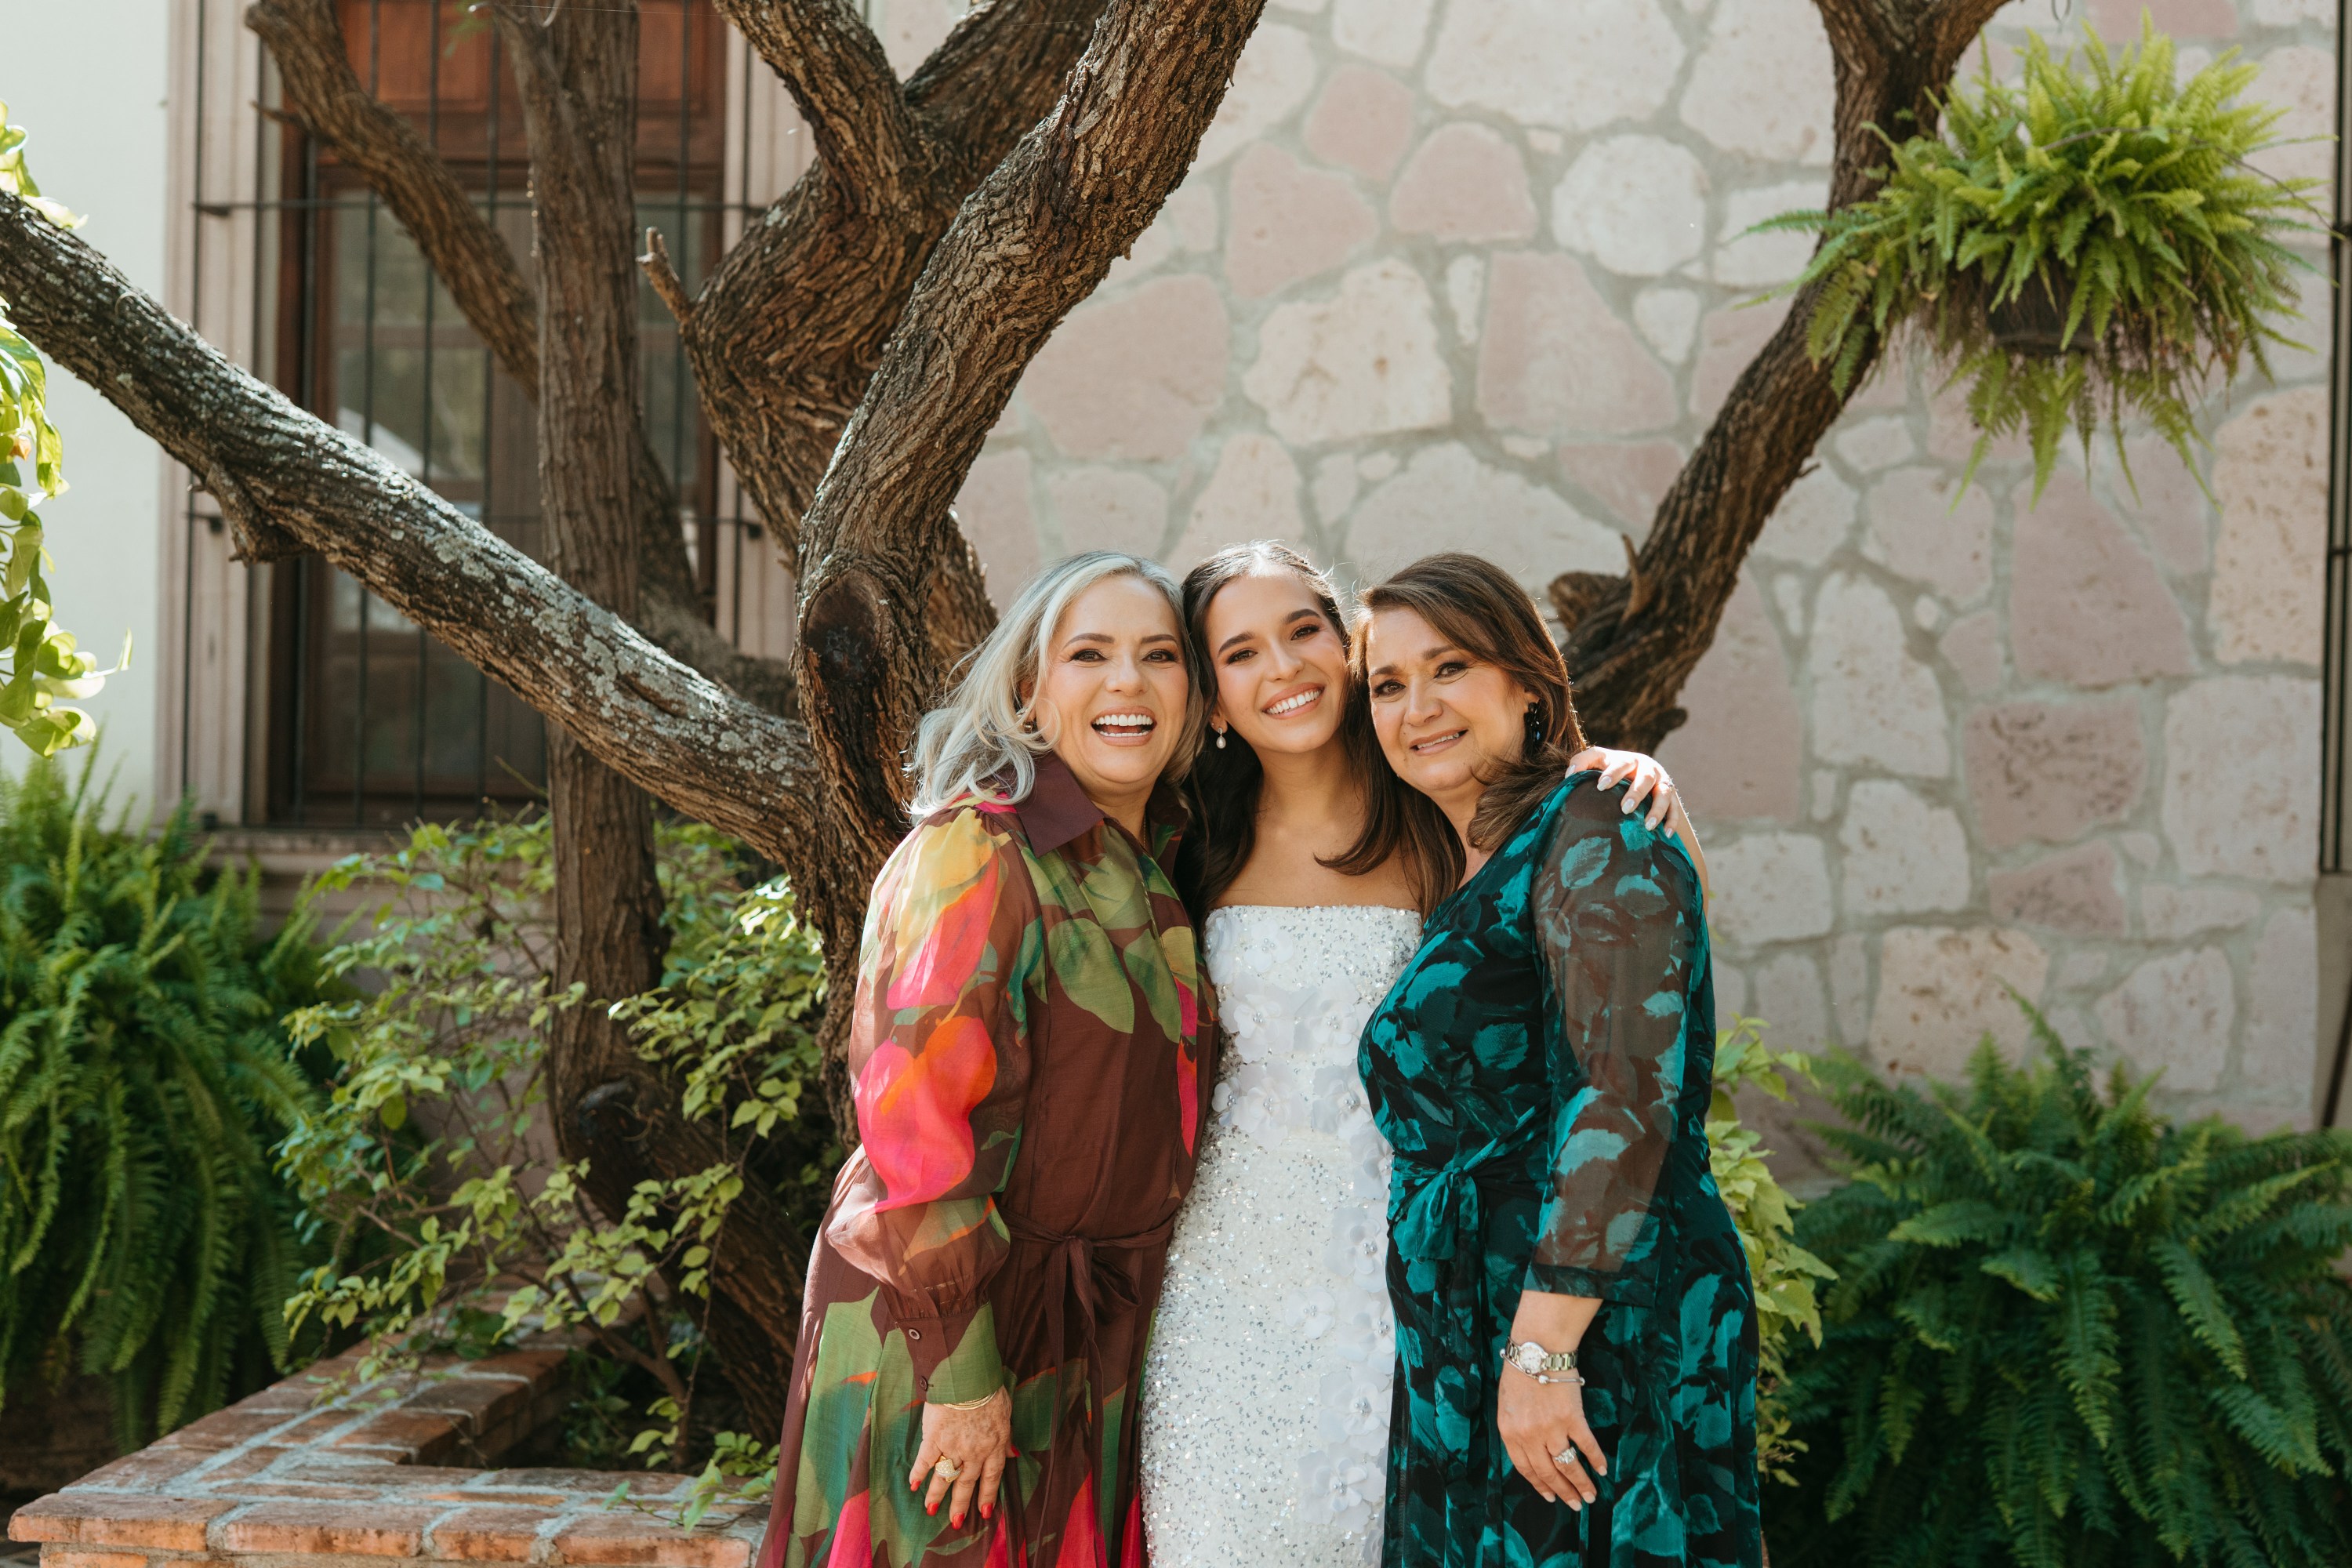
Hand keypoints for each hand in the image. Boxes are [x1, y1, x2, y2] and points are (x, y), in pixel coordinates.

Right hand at [908, 1388, 1011, 1529]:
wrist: (969, 1378)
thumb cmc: (989, 1390)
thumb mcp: (1006, 1413)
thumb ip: (1006, 1437)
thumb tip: (1013, 1454)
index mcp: (994, 1445)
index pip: (991, 1477)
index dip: (987, 1495)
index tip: (983, 1512)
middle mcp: (974, 1452)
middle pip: (967, 1483)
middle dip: (961, 1504)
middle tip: (955, 1522)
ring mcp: (953, 1446)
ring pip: (945, 1477)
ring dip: (937, 1495)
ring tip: (931, 1511)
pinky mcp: (934, 1438)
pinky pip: (925, 1460)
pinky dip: (918, 1473)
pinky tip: (913, 1486)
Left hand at [1497, 1365, 1606, 1509]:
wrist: (1537, 1348)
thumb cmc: (1520, 1372)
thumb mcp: (1506, 1404)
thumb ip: (1515, 1429)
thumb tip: (1527, 1450)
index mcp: (1510, 1432)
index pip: (1525, 1468)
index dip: (1539, 1485)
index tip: (1550, 1497)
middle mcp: (1529, 1435)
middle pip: (1548, 1472)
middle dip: (1563, 1492)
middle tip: (1576, 1505)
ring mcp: (1551, 1428)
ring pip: (1568, 1465)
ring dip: (1581, 1484)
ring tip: (1591, 1496)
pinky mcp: (1572, 1418)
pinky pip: (1586, 1445)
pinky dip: (1596, 1459)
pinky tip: (1603, 1469)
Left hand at [1567, 747, 1675, 830]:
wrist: (1640, 774)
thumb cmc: (1612, 771)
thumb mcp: (1598, 762)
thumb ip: (1582, 763)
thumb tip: (1568, 776)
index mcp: (1628, 760)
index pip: (1620, 763)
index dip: (1612, 773)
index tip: (1601, 786)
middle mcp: (1647, 768)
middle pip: (1645, 778)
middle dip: (1636, 793)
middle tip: (1625, 808)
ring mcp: (1662, 782)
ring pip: (1664, 793)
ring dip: (1657, 809)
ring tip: (1647, 826)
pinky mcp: (1673, 796)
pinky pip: (1675, 809)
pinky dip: (1672, 821)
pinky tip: (1666, 834)